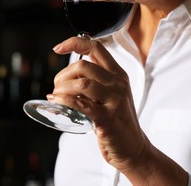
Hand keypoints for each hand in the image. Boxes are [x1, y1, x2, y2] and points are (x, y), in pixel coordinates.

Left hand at [48, 36, 147, 170]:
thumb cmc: (119, 122)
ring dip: (61, 88)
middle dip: (62, 75)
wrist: (134, 148)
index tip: (58, 48)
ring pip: (81, 83)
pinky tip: (57, 102)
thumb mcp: (113, 95)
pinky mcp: (107, 118)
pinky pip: (80, 104)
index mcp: (119, 75)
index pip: (96, 47)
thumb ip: (97, 83)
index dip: (74, 43)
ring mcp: (114, 100)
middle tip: (56, 87)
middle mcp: (118, 84)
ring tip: (57, 96)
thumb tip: (69, 76)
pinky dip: (64, 101)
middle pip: (83, 66)